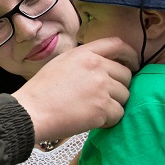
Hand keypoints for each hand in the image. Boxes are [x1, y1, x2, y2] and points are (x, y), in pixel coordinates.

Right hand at [12, 37, 134, 142]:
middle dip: (119, 87)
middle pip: (126, 75)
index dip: (130, 55)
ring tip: (92, 109)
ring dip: (113, 104)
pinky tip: (91, 119)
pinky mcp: (102, 108)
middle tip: (103, 97)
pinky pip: (119, 114)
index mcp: (85, 53)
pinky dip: (108, 120)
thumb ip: (85, 60)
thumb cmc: (40, 91)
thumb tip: (105, 66)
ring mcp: (101, 88)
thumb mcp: (61, 63)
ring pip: (125, 96)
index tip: (132, 64)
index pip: (117, 44)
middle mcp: (96, 67)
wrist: (31, 111)